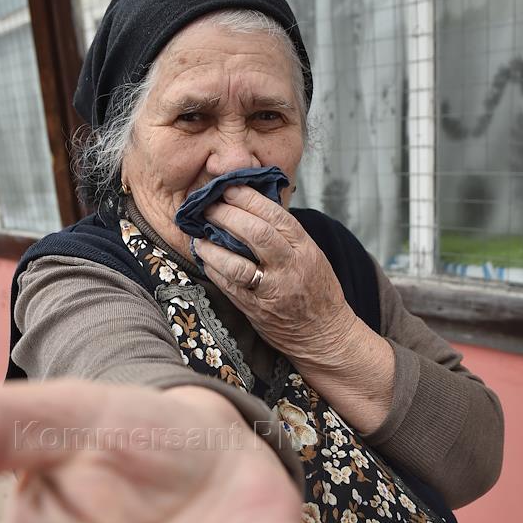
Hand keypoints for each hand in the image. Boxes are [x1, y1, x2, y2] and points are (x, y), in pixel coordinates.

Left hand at [195, 184, 355, 368]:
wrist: (323, 334)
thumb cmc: (317, 290)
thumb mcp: (311, 255)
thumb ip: (285, 235)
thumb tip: (251, 207)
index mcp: (305, 249)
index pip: (276, 217)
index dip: (249, 199)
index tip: (229, 188)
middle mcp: (290, 268)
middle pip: (256, 234)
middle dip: (228, 216)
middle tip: (208, 207)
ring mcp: (272, 291)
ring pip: (238, 264)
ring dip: (213, 247)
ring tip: (199, 235)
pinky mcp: (256, 310)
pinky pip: (230, 287)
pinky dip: (213, 270)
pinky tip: (204, 258)